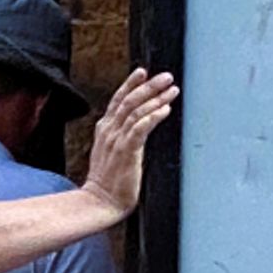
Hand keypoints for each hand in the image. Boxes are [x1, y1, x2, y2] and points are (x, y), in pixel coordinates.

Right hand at [81, 68, 178, 220]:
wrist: (100, 201)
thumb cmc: (108, 181)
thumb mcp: (111, 152)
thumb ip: (121, 136)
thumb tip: (136, 126)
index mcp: (105, 129)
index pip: (118, 100)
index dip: (130, 84)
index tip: (143, 72)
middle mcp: (109, 131)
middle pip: (128, 101)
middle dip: (148, 86)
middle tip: (166, 76)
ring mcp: (116, 140)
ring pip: (136, 112)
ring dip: (155, 98)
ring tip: (172, 89)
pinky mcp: (126, 151)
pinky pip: (140, 129)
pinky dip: (152, 117)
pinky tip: (164, 110)